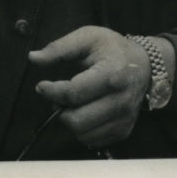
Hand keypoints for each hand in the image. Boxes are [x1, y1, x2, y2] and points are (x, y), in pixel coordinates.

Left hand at [28, 26, 162, 148]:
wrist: (144, 65)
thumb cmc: (112, 48)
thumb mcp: (87, 37)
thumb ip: (58, 48)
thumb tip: (33, 58)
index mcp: (111, 74)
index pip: (74, 93)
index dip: (51, 91)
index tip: (41, 86)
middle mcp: (121, 101)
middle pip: (77, 120)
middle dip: (59, 109)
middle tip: (56, 96)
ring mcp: (124, 119)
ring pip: (84, 134)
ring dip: (69, 120)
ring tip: (70, 103)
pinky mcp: (124, 131)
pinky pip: (94, 140)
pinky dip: (81, 129)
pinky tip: (82, 111)